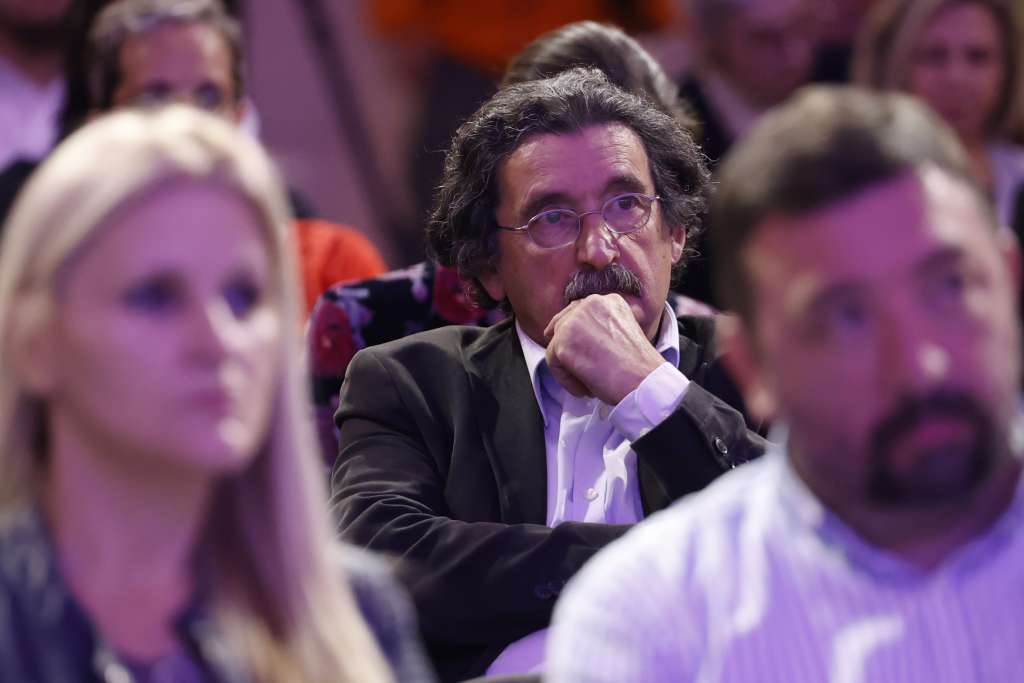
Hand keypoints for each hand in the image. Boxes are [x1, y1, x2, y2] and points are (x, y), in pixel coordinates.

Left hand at [543, 294, 665, 404]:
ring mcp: (574, 321)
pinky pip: (552, 362)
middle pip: (562, 323)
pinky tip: (585, 389)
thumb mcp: (623, 333)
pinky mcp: (563, 342)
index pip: (579, 310)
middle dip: (565, 347)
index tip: (573, 346)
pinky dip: (566, 380)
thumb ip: (601, 328)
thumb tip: (578, 337)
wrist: (643, 381)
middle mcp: (590, 303)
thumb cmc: (637, 367)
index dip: (573, 331)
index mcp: (608, 300)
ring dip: (569, 367)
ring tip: (589, 383)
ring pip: (556, 344)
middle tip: (576, 370)